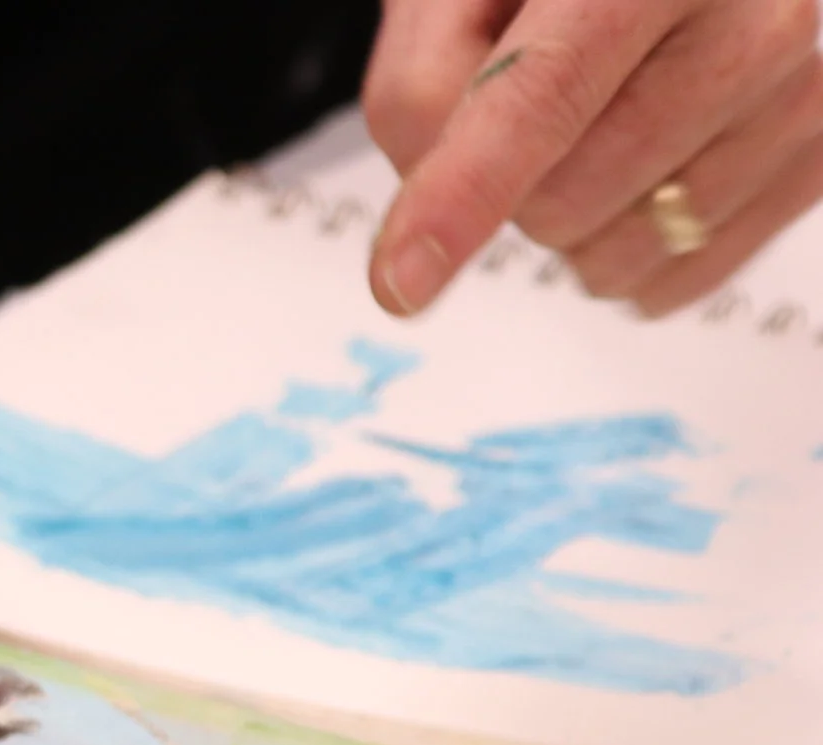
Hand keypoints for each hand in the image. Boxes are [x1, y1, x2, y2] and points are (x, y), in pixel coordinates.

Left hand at [364, 0, 822, 316]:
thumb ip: (420, 88)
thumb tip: (434, 221)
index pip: (543, 93)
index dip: (465, 192)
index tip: (401, 280)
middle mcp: (754, 14)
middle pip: (566, 196)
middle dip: (506, 186)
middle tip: (523, 106)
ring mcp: (796, 90)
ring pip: (621, 248)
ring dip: (567, 223)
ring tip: (587, 124)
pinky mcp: (814, 152)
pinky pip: (683, 271)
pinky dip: (624, 255)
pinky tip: (623, 184)